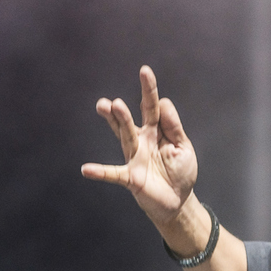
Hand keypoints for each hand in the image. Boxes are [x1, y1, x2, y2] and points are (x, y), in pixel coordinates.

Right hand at [82, 66, 196, 226]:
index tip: (145, 71)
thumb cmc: (180, 171)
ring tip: (107, 106)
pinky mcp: (131, 177)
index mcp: (157, 131)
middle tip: (113, 100)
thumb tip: (163, 102)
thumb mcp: (183, 147)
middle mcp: (142, 140)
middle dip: (122, 109)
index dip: (149, 90)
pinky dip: (100, 172)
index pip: (151, 107)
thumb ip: (174, 127)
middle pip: (130, 120)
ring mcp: (134, 158)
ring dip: (117, 122)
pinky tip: (86, 169)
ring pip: (124, 137)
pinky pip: (114, 174)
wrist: (178, 200)